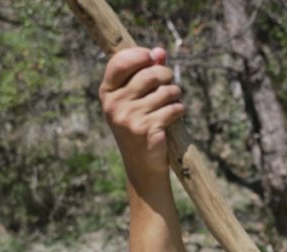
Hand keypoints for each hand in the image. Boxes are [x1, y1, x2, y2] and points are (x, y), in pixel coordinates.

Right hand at [99, 46, 184, 181]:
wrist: (141, 165)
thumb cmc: (139, 126)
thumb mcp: (136, 100)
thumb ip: (145, 73)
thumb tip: (159, 51)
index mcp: (107, 92)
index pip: (119, 62)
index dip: (139, 55)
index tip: (152, 56)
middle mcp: (115, 104)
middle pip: (149, 74)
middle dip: (166, 75)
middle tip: (170, 82)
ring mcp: (129, 117)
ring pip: (164, 91)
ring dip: (175, 93)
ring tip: (174, 99)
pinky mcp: (147, 129)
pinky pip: (172, 108)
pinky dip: (179, 109)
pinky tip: (177, 113)